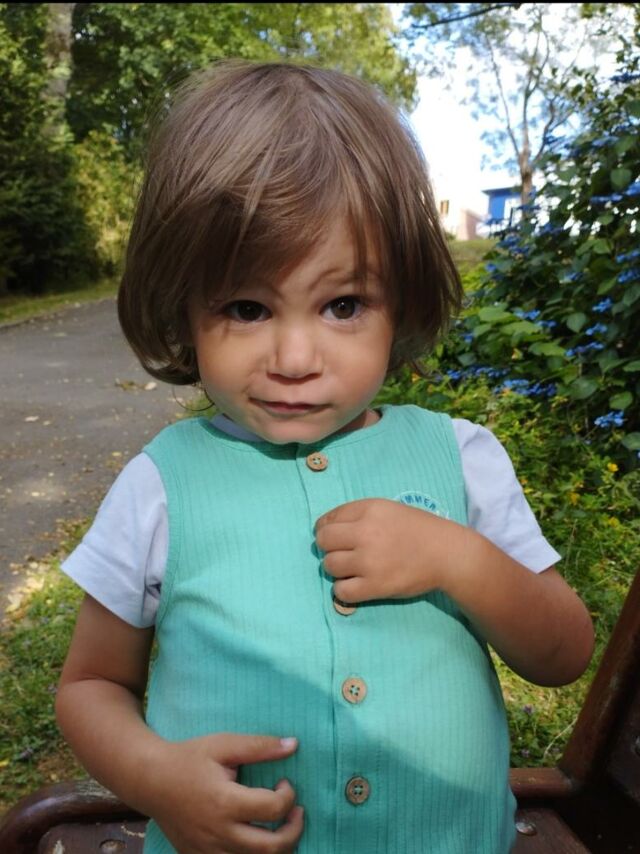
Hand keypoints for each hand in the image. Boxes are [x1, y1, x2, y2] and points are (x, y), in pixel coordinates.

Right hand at [146, 733, 302, 853]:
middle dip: (294, 831)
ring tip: (281, 828)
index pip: (273, 809)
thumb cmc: (189, 758)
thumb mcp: (224, 745)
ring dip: (277, 848)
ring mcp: (208, 851)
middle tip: (296, 812)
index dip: (289, 795)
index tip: (284, 782)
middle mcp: (218, 833)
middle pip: (270, 849)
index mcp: (225, 802)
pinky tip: (256, 838)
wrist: (150, 780)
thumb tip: (294, 745)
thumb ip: (259, 746)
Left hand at [315, 498, 467, 603]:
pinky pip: (341, 591)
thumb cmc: (416, 529)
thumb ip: (356, 514)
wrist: (445, 554)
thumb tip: (323, 528)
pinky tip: (356, 584)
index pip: (327, 520)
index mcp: (368, 510)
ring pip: (329, 566)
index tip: (336, 537)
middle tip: (345, 552)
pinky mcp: (375, 586)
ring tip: (353, 568)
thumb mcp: (386, 509)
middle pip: (323, 542)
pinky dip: (344, 589)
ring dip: (337, 568)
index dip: (327, 529)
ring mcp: (369, 561)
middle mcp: (365, 533)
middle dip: (329, 548)